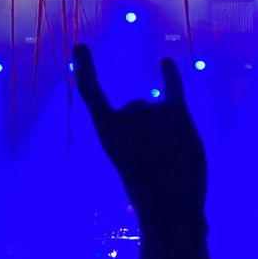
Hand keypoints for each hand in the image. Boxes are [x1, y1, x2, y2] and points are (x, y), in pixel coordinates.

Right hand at [73, 44, 205, 227]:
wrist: (171, 211)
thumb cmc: (149, 194)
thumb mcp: (132, 163)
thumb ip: (139, 134)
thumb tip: (154, 103)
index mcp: (106, 132)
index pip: (91, 92)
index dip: (85, 69)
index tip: (80, 47)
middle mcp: (126, 115)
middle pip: (138, 107)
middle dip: (148, 126)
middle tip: (156, 159)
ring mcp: (152, 113)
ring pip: (158, 110)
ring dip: (167, 128)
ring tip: (172, 157)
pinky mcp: (177, 115)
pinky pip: (173, 88)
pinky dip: (171, 75)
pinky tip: (165, 62)